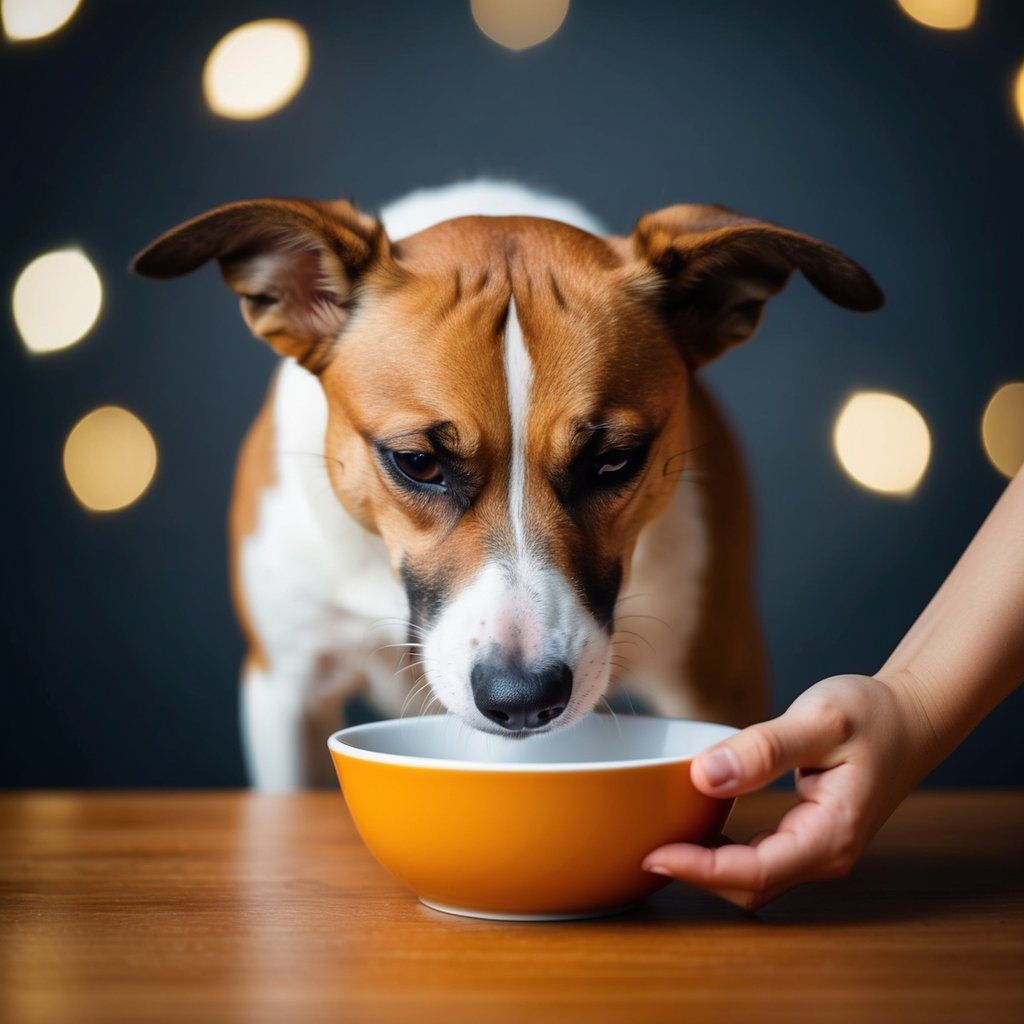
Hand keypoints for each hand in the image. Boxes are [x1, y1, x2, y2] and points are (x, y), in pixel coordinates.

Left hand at [642, 673, 940, 909]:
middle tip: (644, 847)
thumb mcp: (819, 720)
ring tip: (660, 840)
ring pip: (754, 879)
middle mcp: (825, 854)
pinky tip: (696, 828)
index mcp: (830, 833)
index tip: (655, 854)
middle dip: (696, 875)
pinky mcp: (808, 837)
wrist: (911, 716)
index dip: (700, 870)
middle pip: (750, 886)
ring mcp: (818, 850)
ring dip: (707, 868)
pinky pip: (760, 859)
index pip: (755, 871)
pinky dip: (724, 853)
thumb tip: (705, 775)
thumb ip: (764, 749)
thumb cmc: (873, 715)